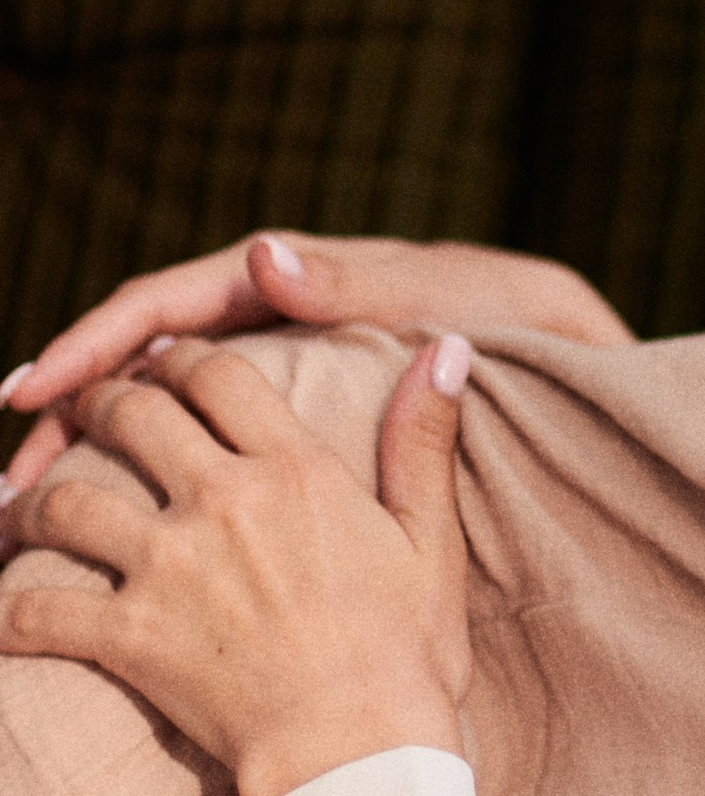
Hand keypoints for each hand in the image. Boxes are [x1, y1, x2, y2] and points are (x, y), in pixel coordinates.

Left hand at [0, 334, 475, 795]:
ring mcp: (169, 568)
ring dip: (32, 498)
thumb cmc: (407, 654)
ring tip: (22, 503)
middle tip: (83, 410)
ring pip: (66, 502)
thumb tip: (445, 348)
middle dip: (98, 401)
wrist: (360, 752)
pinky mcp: (130, 637)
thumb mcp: (431, 540)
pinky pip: (39, 610)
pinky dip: (6, 612)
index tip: (160, 364)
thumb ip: (425, 438)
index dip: (178, 358)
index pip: (215, 374)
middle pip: (131, 414)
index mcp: (294, 470)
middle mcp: (224, 501)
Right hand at [1, 231, 630, 500]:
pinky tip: (120, 540)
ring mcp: (276, 372)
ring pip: (160, 411)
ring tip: (30, 518)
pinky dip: (155, 483)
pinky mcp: (291, 422)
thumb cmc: (503, 312)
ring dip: (95, 457)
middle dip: (68, 416)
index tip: (29, 392)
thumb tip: (262, 255)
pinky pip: (202, 445)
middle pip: (139, 365)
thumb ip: (352, 280)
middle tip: (10, 483)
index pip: (163, 309)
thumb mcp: (439, 293)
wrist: (558, 344)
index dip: (90, 347)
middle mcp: (268, 320)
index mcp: (288, 285)